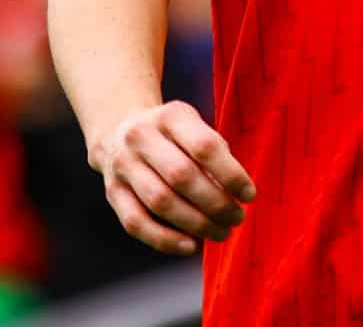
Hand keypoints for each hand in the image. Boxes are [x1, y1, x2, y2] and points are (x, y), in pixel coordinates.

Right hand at [90, 100, 255, 254]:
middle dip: (216, 203)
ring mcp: (122, 165)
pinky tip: (192, 246)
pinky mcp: (112, 193)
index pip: (204, 146)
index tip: (249, 195)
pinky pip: (137, 223)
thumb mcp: (193, 128)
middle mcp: (140, 137)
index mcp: (169, 116)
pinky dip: (166, 240)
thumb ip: (215, 155)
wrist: (118, 130)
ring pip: (160, 202)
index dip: (231, 174)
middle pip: (181, 176)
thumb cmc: (172, 136)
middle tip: (237, 217)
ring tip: (220, 232)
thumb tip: (235, 195)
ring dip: (196, 224)